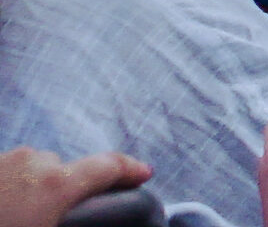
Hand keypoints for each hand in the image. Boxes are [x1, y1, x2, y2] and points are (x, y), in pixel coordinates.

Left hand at [0, 151, 147, 226]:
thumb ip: (79, 222)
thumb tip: (90, 221)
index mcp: (55, 185)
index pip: (108, 167)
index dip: (131, 170)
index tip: (143, 173)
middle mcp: (32, 162)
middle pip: (63, 168)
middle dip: (63, 187)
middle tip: (49, 216)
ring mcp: (6, 158)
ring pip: (33, 167)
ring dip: (32, 186)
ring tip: (17, 213)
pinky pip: (9, 169)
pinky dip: (9, 185)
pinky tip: (3, 205)